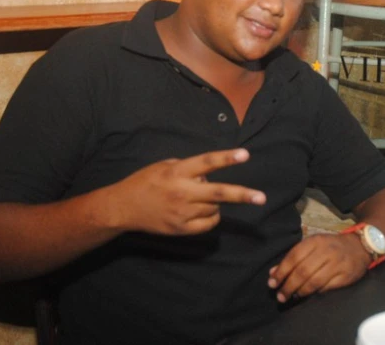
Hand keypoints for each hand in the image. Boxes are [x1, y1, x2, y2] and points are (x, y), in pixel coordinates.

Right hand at [106, 148, 265, 234]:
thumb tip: (209, 176)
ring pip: (215, 208)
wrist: (123, 208)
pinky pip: (209, 223)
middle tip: (262, 198)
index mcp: (177, 172)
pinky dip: (212, 217)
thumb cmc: (146, 181)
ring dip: (216, 202)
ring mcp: (181, 213)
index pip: (206, 162)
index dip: (226, 158)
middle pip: (218, 193)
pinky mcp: (181, 229)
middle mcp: (181, 192)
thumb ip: (188, 168)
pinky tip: (202, 211)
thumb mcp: (164, 166)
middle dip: (242, 195)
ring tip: (198, 198)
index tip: (245, 155)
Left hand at [267, 233, 370, 302]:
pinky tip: (309, 294)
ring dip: (300, 292)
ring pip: (314, 281)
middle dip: (288, 286)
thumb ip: (293, 259)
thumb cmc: (330, 246)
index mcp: (315, 241)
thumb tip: (273, 274)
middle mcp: (326, 251)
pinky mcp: (345, 275)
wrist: (360, 246)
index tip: (272, 283)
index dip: (281, 272)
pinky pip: (326, 287)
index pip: (294, 257)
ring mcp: (337, 263)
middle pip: (302, 271)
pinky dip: (315, 292)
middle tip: (280, 296)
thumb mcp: (312, 246)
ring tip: (293, 296)